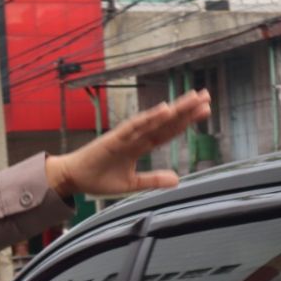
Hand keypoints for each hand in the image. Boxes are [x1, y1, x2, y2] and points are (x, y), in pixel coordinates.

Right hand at [45, 90, 210, 198]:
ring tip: (193, 99)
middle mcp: (136, 136)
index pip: (168, 131)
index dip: (186, 121)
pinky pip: (135, 126)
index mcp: (140, 146)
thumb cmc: (98, 179)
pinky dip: (149, 117)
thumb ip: (153, 180)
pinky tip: (165, 110)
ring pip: (155, 119)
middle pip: (166, 121)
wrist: (73, 179)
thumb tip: (177, 179)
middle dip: (187, 109)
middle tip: (207, 96)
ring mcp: (126, 136)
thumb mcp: (132, 184)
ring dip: (174, 109)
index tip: (204, 111)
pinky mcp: (114, 138)